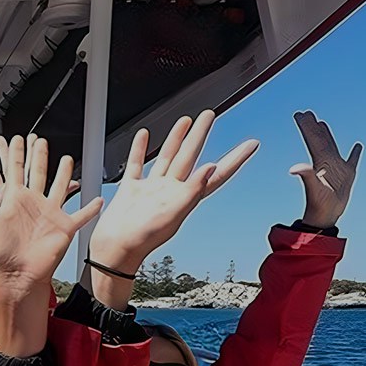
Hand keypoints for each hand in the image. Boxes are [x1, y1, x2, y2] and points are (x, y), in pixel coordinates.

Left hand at [0, 134, 102, 356]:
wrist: (18, 276)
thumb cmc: (0, 254)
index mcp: (14, 201)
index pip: (14, 171)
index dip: (15, 154)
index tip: (16, 139)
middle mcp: (33, 204)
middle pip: (37, 172)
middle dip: (38, 156)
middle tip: (39, 140)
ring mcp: (50, 214)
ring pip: (60, 187)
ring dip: (64, 174)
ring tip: (67, 159)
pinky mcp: (64, 227)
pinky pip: (81, 215)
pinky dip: (91, 208)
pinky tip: (98, 199)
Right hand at [86, 110, 258, 273]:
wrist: (114, 249)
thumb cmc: (143, 239)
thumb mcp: (174, 214)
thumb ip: (193, 190)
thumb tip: (211, 168)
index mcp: (185, 196)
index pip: (216, 174)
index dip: (235, 159)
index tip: (250, 144)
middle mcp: (170, 190)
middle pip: (190, 156)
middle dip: (200, 135)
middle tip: (209, 116)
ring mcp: (151, 189)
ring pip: (167, 157)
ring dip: (176, 138)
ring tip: (185, 121)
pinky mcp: (131, 190)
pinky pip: (137, 164)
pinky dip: (140, 149)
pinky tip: (144, 136)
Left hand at [290, 110, 361, 228]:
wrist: (326, 217)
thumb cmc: (319, 204)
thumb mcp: (314, 188)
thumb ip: (306, 176)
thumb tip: (293, 168)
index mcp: (319, 162)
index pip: (312, 140)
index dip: (306, 127)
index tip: (299, 114)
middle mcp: (326, 162)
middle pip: (319, 140)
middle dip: (313, 127)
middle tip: (307, 113)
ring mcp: (337, 168)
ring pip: (332, 146)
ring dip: (327, 134)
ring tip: (321, 123)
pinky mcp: (348, 175)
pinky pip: (353, 160)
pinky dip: (355, 153)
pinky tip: (358, 146)